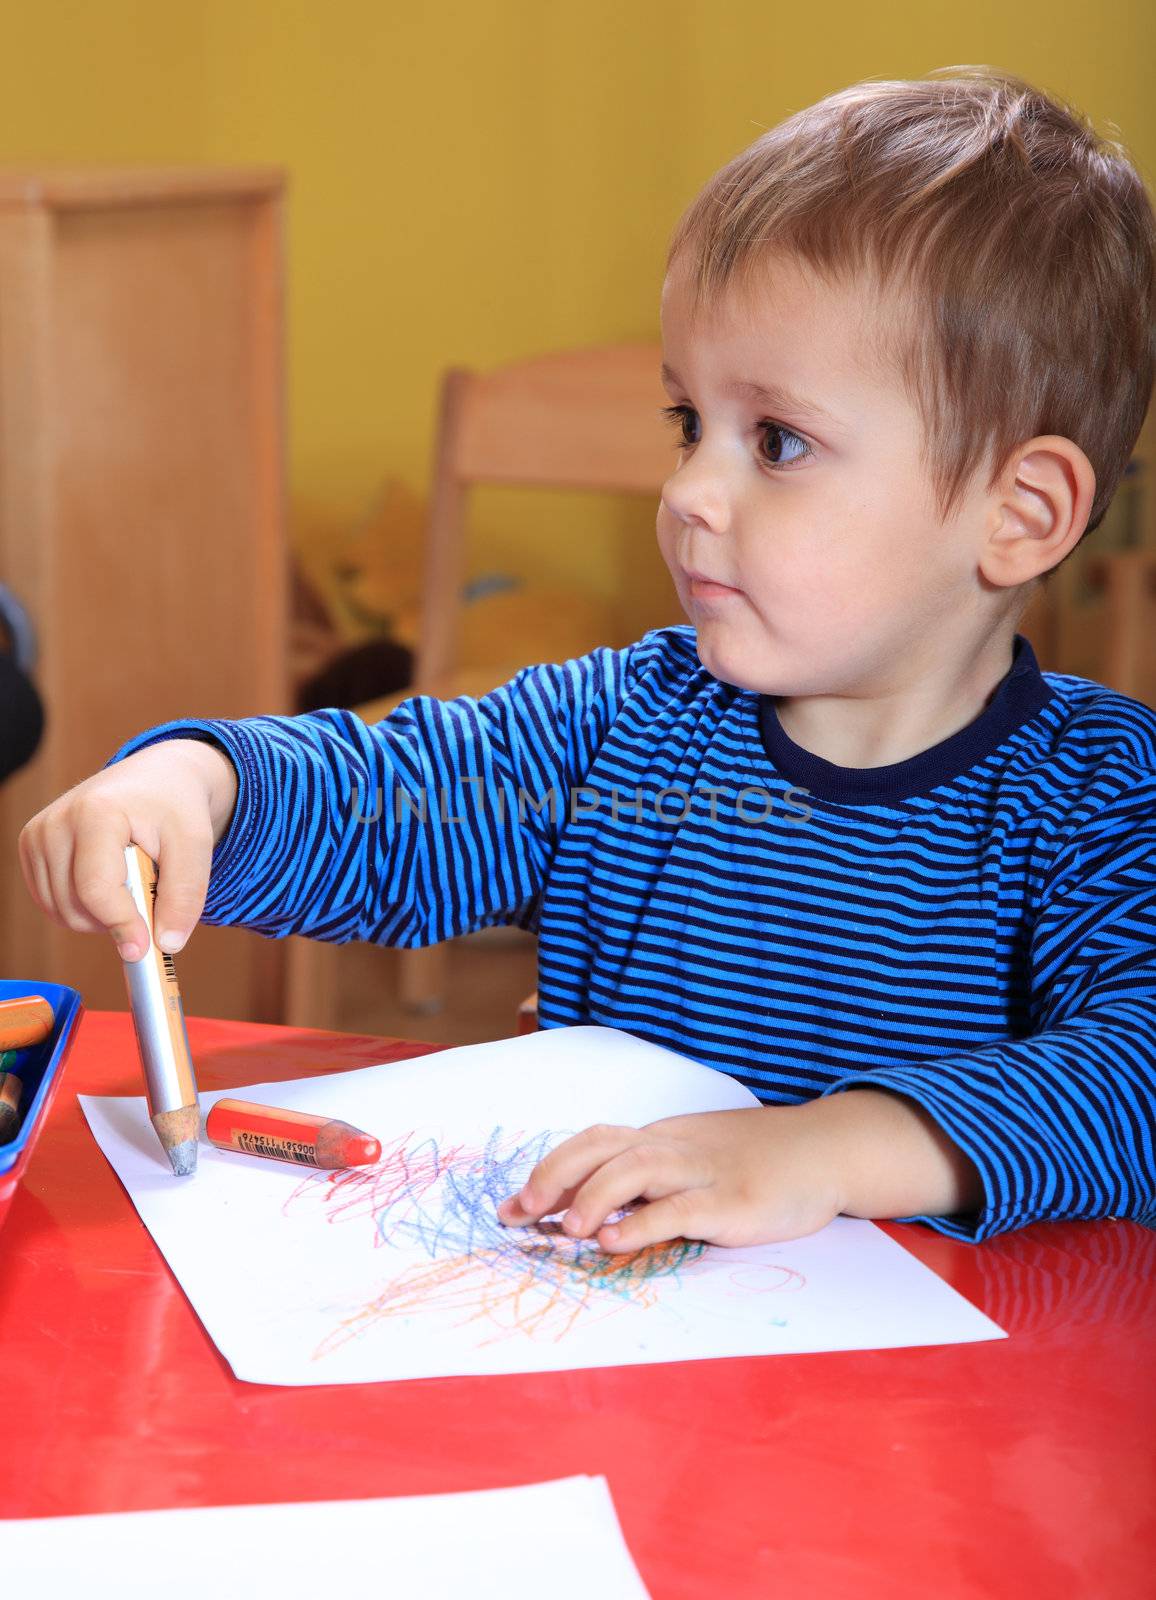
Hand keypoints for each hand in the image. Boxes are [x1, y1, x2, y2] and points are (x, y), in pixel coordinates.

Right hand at [18, 738, 237, 960]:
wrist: (157, 776)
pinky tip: (109, 883)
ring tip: (131, 882)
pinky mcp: (31, 846)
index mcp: (96, 812)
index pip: (96, 889)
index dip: (121, 925)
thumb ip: (185, 896)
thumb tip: (167, 945)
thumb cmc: (176, 806)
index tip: (144, 949)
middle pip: (75, 907)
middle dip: (116, 919)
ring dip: (100, 916)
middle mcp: (56, 822)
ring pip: (60, 911)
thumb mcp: (197, 845)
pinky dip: (83, 908)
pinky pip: (51, 903)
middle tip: (149, 894)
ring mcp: (38, 834)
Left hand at [496, 1105, 846, 1252]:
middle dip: (555, 1176)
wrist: (827, 1150)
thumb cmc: (759, 1159)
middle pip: (603, 1145)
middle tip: (521, 1214)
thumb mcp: (700, 1158)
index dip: (550, 1169)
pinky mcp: (732, 1202)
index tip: (511, 1206)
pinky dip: (643, 1223)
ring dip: (592, 1196)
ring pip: (636, 1168)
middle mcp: (676, 1148)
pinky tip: (615, 1241)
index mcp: (664, 1139)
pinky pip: (680, 1208)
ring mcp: (704, 1172)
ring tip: (563, 1230)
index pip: (595, 1142)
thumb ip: (655, 1180)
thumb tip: (596, 1215)